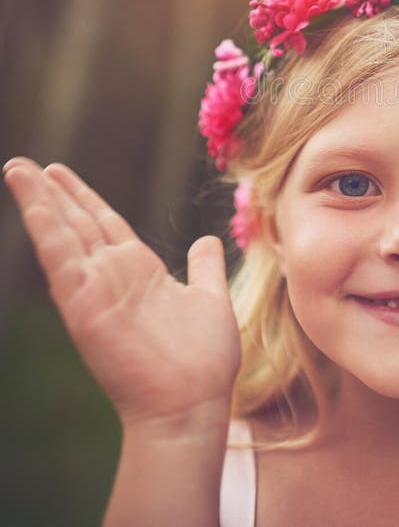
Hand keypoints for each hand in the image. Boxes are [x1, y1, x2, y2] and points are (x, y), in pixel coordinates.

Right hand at [4, 158, 241, 432]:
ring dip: (40, 200)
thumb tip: (208, 240)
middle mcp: (111, 275)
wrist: (192, 404)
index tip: (60, 172)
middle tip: (26, 164)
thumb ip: (205, 268)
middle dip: (53, 192)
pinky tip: (32, 198)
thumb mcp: (209, 299)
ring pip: (62, 232)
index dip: (83, 197)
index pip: (104, 223)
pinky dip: (45, 225)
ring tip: (18, 169)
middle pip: (76, 222)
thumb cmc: (203, 360)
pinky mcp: (83, 303)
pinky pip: (60, 255)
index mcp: (139, 271)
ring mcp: (94, 288)